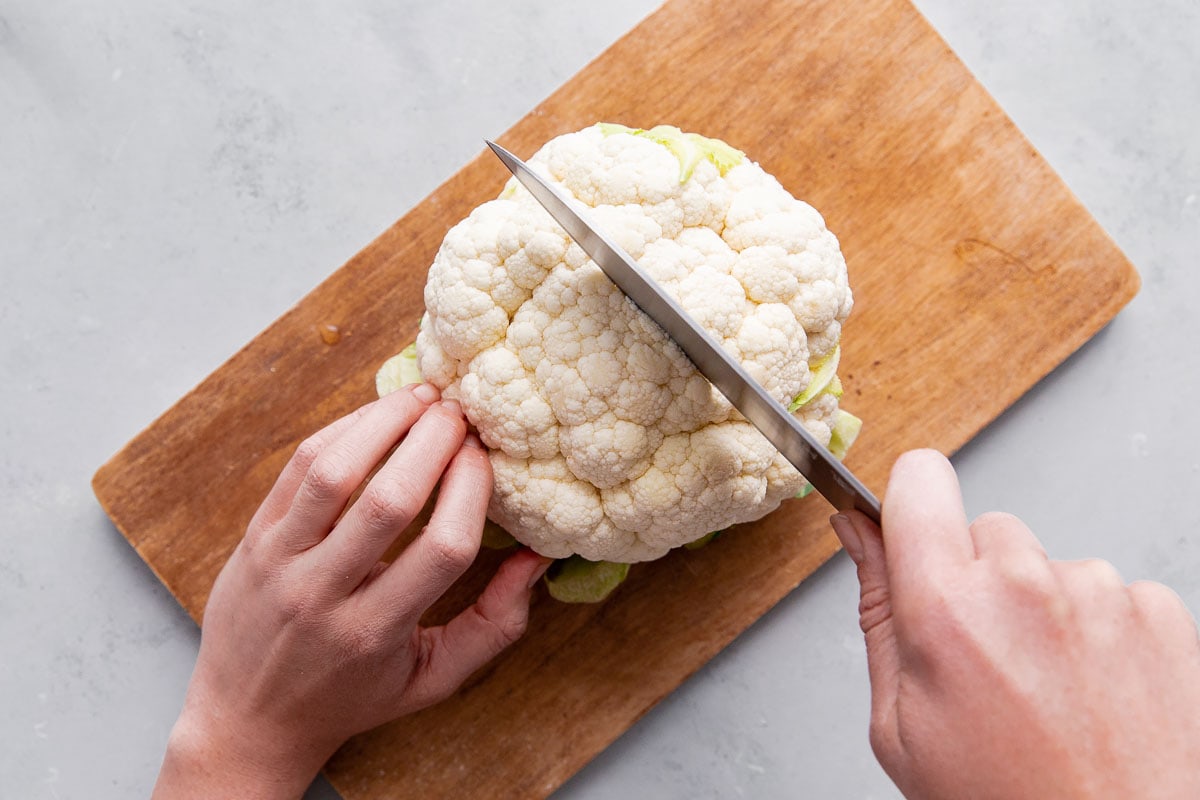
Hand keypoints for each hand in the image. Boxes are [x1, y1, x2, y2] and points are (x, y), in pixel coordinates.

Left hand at [153, 384, 550, 798]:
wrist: (246, 718)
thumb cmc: (352, 697)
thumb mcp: (432, 680)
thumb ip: (494, 625)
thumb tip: (540, 556)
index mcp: (377, 632)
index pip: (441, 549)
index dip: (472, 491)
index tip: (486, 458)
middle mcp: (324, 595)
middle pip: (389, 500)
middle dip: (434, 442)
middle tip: (461, 412)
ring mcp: (281, 562)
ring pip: (334, 472)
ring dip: (384, 421)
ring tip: (422, 397)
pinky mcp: (253, 537)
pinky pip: (297, 468)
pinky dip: (341, 430)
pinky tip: (376, 415)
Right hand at [831, 449, 1199, 799]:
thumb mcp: (900, 727)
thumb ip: (877, 612)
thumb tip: (859, 535)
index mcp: (948, 610)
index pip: (918, 481)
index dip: (907, 500)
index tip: (909, 529)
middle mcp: (1026, 584)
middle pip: (985, 528)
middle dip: (976, 577)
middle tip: (984, 658)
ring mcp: (1100, 594)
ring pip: (1048, 564)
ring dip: (1040, 607)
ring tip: (1047, 690)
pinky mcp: (1159, 611)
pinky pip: (1108, 591)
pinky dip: (1097, 630)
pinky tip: (1092, 691)